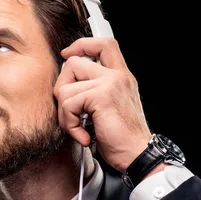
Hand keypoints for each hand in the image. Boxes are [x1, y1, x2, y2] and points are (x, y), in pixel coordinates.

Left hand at [53, 37, 151, 171]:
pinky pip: (68, 104)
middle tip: (71, 112)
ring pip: (65, 87)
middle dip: (62, 88)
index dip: (81, 45)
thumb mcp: (111, 106)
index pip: (103, 44)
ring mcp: (110, 84)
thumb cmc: (122, 138)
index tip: (68, 54)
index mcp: (121, 76)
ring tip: (78, 127)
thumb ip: (96, 89)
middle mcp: (117, 76)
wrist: (138, 155)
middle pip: (74, 63)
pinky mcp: (101, 97)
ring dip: (65, 114)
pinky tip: (83, 135)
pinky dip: (69, 124)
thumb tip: (67, 82)